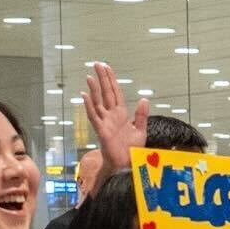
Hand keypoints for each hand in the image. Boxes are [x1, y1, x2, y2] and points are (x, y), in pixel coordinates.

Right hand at [83, 63, 146, 178]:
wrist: (127, 165)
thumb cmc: (131, 150)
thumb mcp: (141, 130)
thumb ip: (141, 115)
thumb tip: (144, 99)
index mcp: (121, 114)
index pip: (115, 92)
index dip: (111, 80)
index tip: (107, 67)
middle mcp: (111, 116)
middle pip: (106, 93)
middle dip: (102, 78)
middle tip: (97, 63)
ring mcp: (105, 122)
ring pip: (98, 102)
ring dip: (94, 89)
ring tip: (90, 76)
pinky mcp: (101, 131)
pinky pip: (94, 116)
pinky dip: (89, 106)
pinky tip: (85, 95)